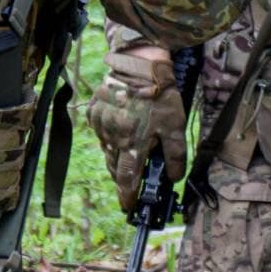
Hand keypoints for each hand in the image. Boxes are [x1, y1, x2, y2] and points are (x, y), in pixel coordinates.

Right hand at [86, 50, 187, 213]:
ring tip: (126, 160)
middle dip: (121, 180)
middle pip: (114, 168)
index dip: (127, 196)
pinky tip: (119, 134)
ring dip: (115, 159)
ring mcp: (101, 125)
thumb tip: (174, 178)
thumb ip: (175, 155)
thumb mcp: (174, 126)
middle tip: (128, 185)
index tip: (127, 207)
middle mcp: (113, 138)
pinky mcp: (95, 112)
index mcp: (132, 145)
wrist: (138, 64)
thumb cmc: (159, 96)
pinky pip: (100, 133)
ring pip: (106, 151)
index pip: (126, 180)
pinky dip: (109, 139)